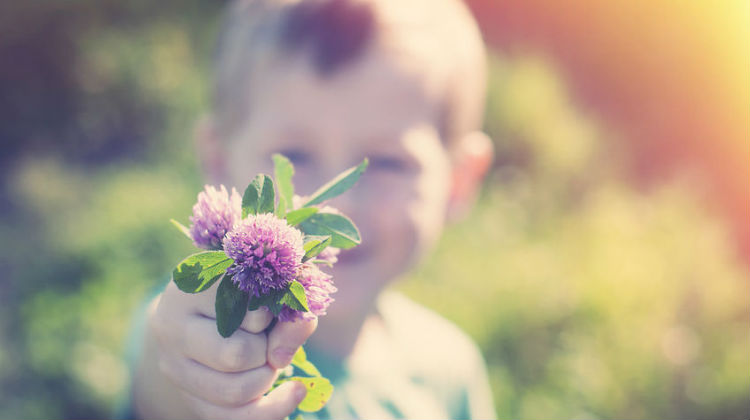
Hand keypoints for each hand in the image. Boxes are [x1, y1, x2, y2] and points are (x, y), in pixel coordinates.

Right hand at [137, 280, 316, 419]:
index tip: (265, 305)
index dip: (268, 313)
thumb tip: (280, 359)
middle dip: (266, 351)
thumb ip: (289, 307)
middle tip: (267, 336)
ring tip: (268, 358)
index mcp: (192, 285)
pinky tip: (293, 393)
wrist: (210, 306)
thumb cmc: (249, 288)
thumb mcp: (273, 284)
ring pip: (234, 391)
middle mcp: (171, 324)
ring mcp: (172, 363)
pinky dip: (270, 410)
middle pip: (236, 355)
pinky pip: (230, 418)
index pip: (243, 309)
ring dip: (266, 378)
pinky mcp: (185, 393)